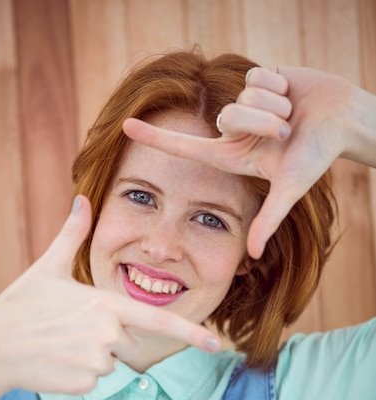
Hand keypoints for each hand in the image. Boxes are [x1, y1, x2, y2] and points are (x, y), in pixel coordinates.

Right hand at [0, 196, 219, 399]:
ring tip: (60, 344)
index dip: (191, 334)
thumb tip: (82, 199)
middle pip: (127, 342)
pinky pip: (94, 380)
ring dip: (91, 357)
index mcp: (104, 304)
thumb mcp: (48, 268)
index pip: (158, 321)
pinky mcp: (84, 384)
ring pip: (110, 363)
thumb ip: (72, 235)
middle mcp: (107, 334)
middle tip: (69, 330)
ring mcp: (96, 362)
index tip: (217, 345)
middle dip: (107, 339)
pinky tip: (55, 362)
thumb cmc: (21, 305)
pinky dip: (79, 374)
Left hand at [123, 66, 359, 257]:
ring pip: (243, 97)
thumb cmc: (317, 155)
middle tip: (287, 133)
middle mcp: (233, 130)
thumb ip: (269, 219)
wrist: (342, 120)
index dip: (155, 138)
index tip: (125, 127)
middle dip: (264, 123)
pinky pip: (257, 76)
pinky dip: (280, 85)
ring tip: (293, 115)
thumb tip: (254, 256)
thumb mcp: (290, 188)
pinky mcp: (257, 78)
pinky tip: (292, 95)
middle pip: (228, 117)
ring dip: (276, 106)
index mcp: (231, 155)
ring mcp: (243, 104)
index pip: (185, 146)